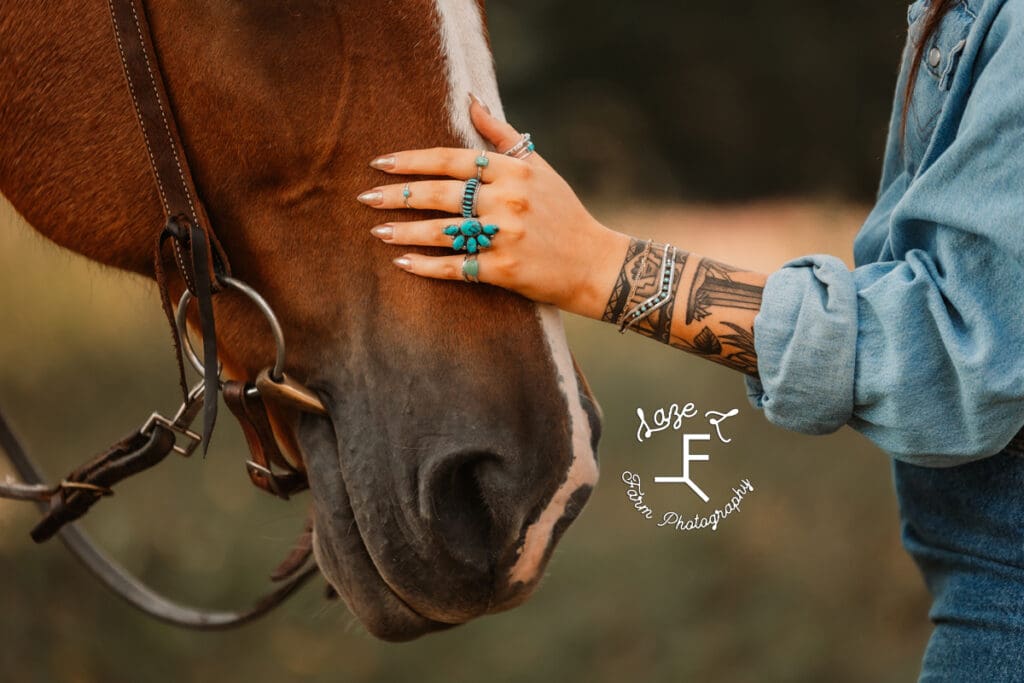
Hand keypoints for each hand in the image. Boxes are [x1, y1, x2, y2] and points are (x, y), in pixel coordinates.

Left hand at [358, 98, 629, 319]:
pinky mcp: (504, 269)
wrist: (594, 262)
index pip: (451, 160)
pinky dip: (427, 267)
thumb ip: (501, 136)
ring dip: (405, 232)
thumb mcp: (538, 167)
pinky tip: (403, 264)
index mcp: (512, 171)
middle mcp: (507, 200)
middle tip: (366, 196)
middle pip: (440, 194)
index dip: (412, 161)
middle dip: (397, 195)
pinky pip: (455, 266)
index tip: (381, 163)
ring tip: (378, 231)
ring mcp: (505, 235)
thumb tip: (470, 100)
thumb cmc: (563, 212)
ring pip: (442, 232)